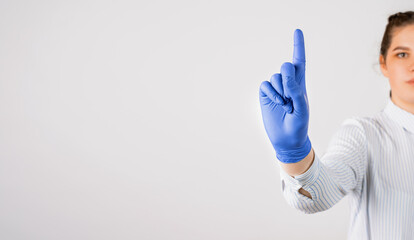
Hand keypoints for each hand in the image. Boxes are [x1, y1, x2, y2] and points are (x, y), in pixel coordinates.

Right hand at [259, 29, 310, 162]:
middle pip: (286, 66)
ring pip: (276, 77)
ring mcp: (275, 89)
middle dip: (288, 78)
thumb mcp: (302, 108)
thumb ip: (296, 90)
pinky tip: (278, 103)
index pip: (300, 61)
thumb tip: (286, 73)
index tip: (297, 31)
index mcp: (300, 84)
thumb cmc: (299, 124)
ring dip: (281, 91)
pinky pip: (266, 84)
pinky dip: (272, 93)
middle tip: (291, 96)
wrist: (287, 139)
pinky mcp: (265, 94)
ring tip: (286, 105)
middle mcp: (287, 83)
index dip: (298, 46)